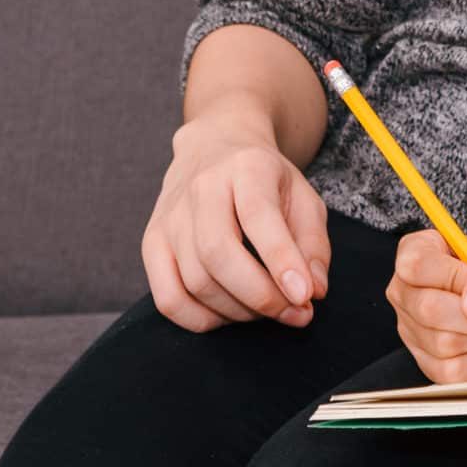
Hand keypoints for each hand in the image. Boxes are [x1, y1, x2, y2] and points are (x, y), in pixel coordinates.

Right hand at [140, 111, 331, 331]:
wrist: (215, 146)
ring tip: (266, 308)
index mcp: (247, 166)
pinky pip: (168, 298)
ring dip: (238, 311)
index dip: (281, 261)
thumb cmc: (266, 180)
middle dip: (260, 296)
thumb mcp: (304, 197)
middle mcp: (202, 188)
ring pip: (196, 281)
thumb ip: (314, 245)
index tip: (304, 296)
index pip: (259, 216)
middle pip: (218, 253)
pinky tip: (227, 313)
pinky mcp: (152, 242)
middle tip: (293, 312)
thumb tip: (312, 292)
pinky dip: (199, 320)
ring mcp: (171, 216)